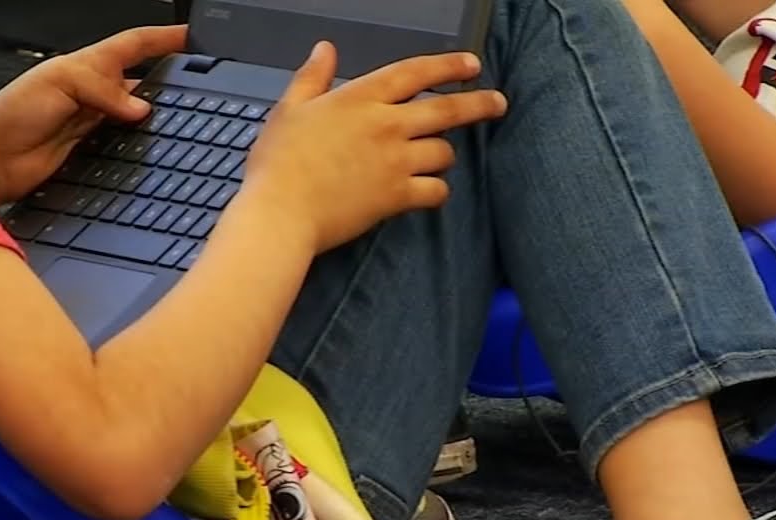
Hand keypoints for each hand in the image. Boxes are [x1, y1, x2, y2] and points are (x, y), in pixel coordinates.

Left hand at [0, 25, 186, 202]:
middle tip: (198, 84)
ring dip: (159, 116)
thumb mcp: (59, 83)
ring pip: (140, 115)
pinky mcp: (95, 152)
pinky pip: (128, 145)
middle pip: (143, 81)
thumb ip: (102, 91)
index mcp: (87, 64)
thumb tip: (141, 108)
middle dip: (170, 80)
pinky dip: (143, 145)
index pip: (134, 45)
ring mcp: (96, 123)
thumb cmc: (12, 113)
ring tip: (184, 117)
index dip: (163, 38)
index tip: (191, 36)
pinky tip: (156, 148)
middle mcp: (95, 93)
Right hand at [240, 42, 507, 255]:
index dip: (448, 65)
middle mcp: (386, 125)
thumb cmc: (278, 164)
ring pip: (443, 152)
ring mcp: (395, 161)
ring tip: (436, 159)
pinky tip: (429, 192)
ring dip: (443, 155)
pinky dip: (437, 192)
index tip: (471, 64)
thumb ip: (312, 77)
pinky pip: (436, 191)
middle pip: (446, 109)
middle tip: (497, 103)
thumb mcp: (289, 109)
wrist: (280, 213)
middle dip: (478, 104)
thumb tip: (324, 50)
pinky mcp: (397, 196)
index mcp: (360, 98)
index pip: (415, 72)